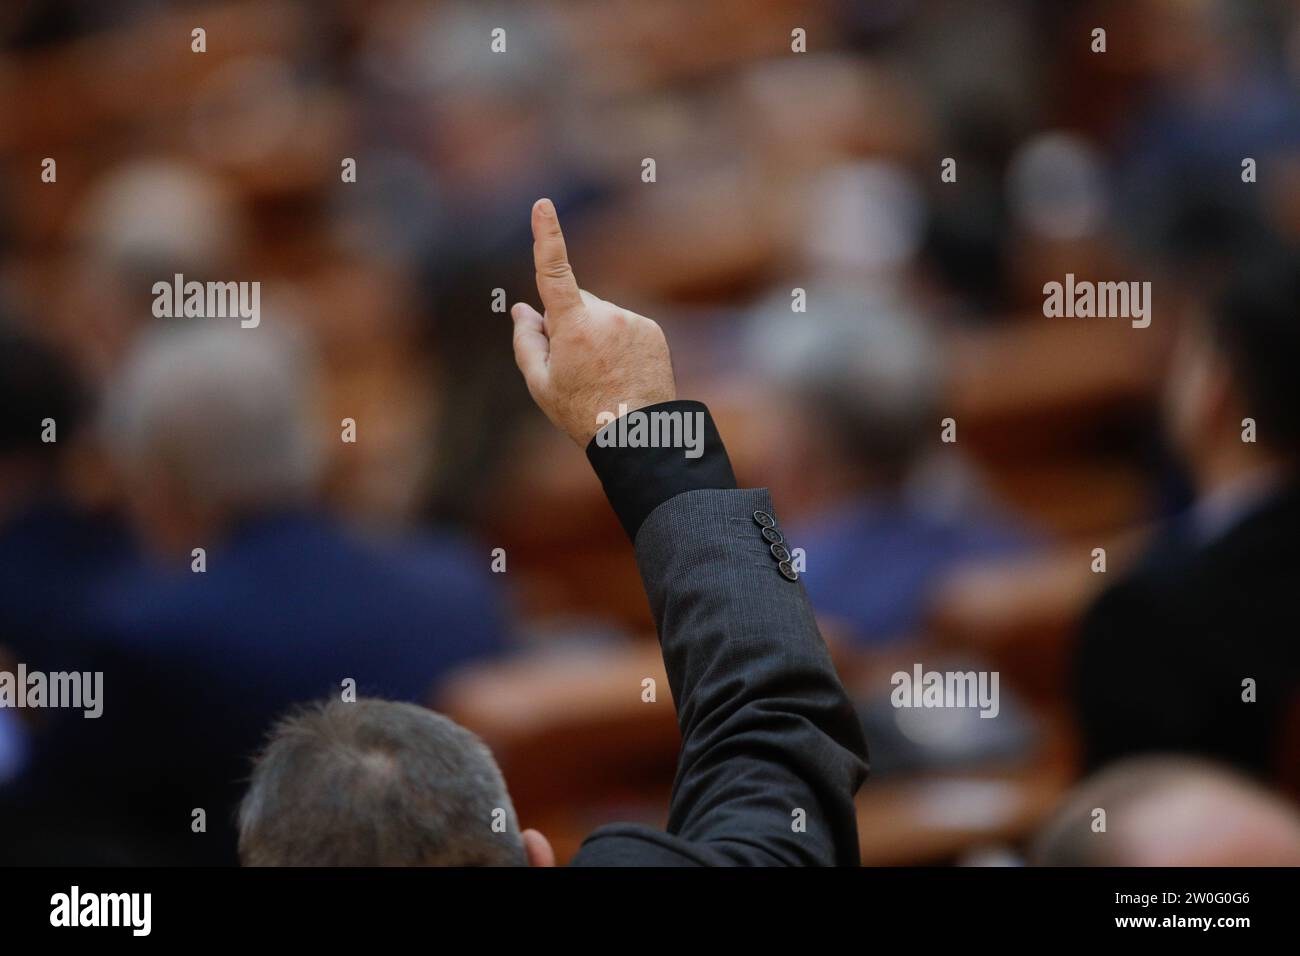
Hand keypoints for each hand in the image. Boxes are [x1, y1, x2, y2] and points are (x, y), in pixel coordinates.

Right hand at [510, 198, 675, 446]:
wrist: (639, 436)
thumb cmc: (582, 413)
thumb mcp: (540, 383)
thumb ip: (526, 340)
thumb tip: (522, 308)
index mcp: (574, 326)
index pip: (554, 272)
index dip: (546, 235)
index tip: (542, 205)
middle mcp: (606, 315)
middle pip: (575, 303)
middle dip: (568, 322)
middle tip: (573, 366)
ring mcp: (632, 321)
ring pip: (600, 315)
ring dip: (595, 335)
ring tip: (600, 375)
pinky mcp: (651, 329)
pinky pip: (624, 325)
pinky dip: (618, 342)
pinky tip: (620, 372)